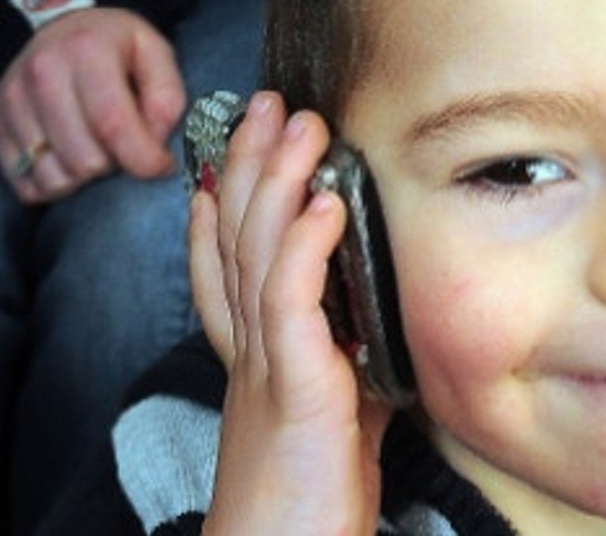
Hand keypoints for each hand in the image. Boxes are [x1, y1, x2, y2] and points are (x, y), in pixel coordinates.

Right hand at [0, 8, 185, 202]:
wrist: (60, 28)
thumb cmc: (115, 47)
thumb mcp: (155, 54)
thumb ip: (166, 99)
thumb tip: (155, 145)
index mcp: (87, 52)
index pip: (114, 125)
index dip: (144, 159)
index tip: (161, 166)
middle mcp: (41, 74)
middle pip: (85, 160)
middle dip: (115, 166)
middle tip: (123, 147)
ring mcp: (12, 100)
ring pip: (54, 178)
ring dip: (84, 178)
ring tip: (97, 150)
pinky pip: (26, 184)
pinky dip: (54, 183)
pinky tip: (70, 158)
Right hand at [189, 91, 388, 535]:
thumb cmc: (310, 497)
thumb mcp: (338, 416)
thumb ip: (354, 367)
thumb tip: (383, 335)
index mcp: (257, 355)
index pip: (228, 266)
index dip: (222, 209)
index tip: (227, 160)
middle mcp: (249, 350)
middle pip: (236, 238)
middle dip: (250, 166)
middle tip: (267, 108)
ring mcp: (265, 363)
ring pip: (257, 252)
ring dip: (277, 181)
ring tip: (297, 125)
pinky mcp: (292, 386)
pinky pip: (290, 301)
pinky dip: (303, 246)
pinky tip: (323, 203)